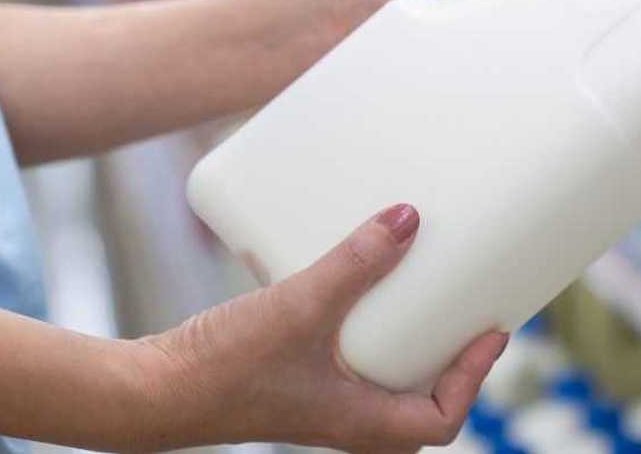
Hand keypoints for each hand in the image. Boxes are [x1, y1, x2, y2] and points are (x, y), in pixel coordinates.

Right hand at [134, 204, 506, 452]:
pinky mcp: (290, 369)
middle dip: (446, 351)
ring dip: (402, 331)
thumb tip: (407, 220)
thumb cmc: (223, 371)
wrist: (148, 389)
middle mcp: (345, 414)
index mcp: (361, 421)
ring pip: (380, 369)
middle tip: (464, 300)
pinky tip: (347, 271)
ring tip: (415, 279)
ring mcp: (316, 394)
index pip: (442, 418)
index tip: (492, 330)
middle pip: (419, 392)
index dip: (474, 377)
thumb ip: (354, 264)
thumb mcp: (301, 309)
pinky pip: (341, 346)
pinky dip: (356, 315)